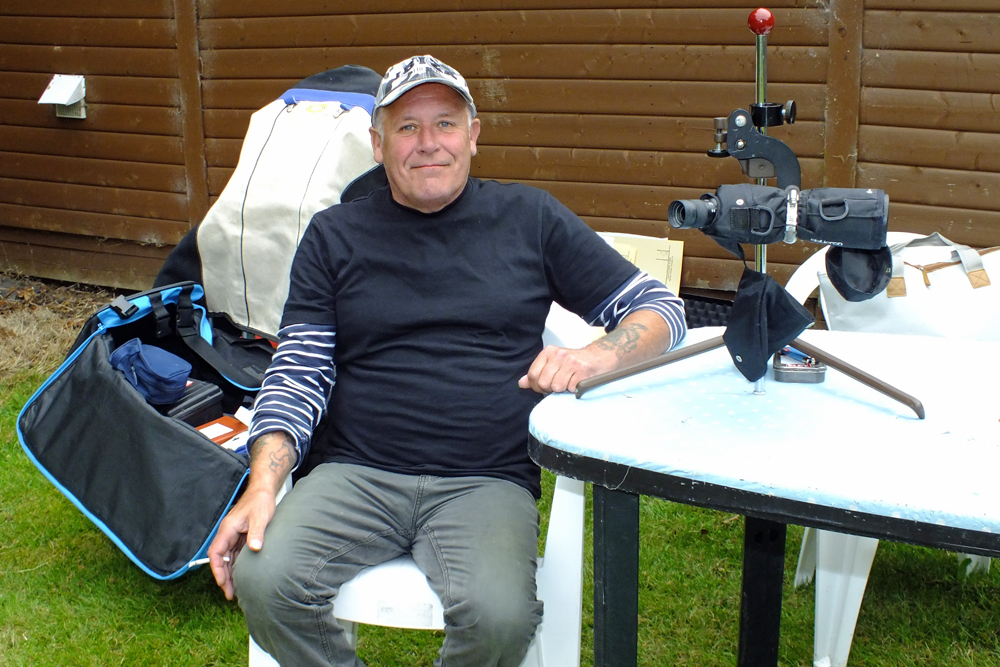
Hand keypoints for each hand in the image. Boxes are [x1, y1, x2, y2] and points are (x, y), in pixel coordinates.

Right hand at [208, 485, 275, 599]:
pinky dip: (236, 566)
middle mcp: (227, 534)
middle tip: (230, 594)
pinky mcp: (241, 537)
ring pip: (227, 559)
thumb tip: (254, 548)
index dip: (217, 569)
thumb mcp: (260, 517)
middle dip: (224, 577)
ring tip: (235, 591)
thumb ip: (257, 532)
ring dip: (230, 574)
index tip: (223, 583)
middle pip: (220, 559)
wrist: (264, 491)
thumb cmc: (260, 501)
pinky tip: (242, 576)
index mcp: (227, 529)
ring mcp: (233, 536)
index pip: (216, 552)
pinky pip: (235, 555)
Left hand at [518, 344, 615, 393]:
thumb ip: (537, 372)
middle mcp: (559, 355)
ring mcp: (571, 362)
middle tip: (559, 384)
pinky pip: (571, 388)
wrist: (600, 357)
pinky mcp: (583, 371)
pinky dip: (574, 389)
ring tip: (569, 382)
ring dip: (563, 389)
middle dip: (550, 389)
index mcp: (549, 352)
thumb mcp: (554, 363)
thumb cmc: (576, 362)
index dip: (536, 386)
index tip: (544, 387)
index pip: (532, 375)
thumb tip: (522, 383)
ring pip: (557, 387)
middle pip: (543, 383)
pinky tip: (578, 382)